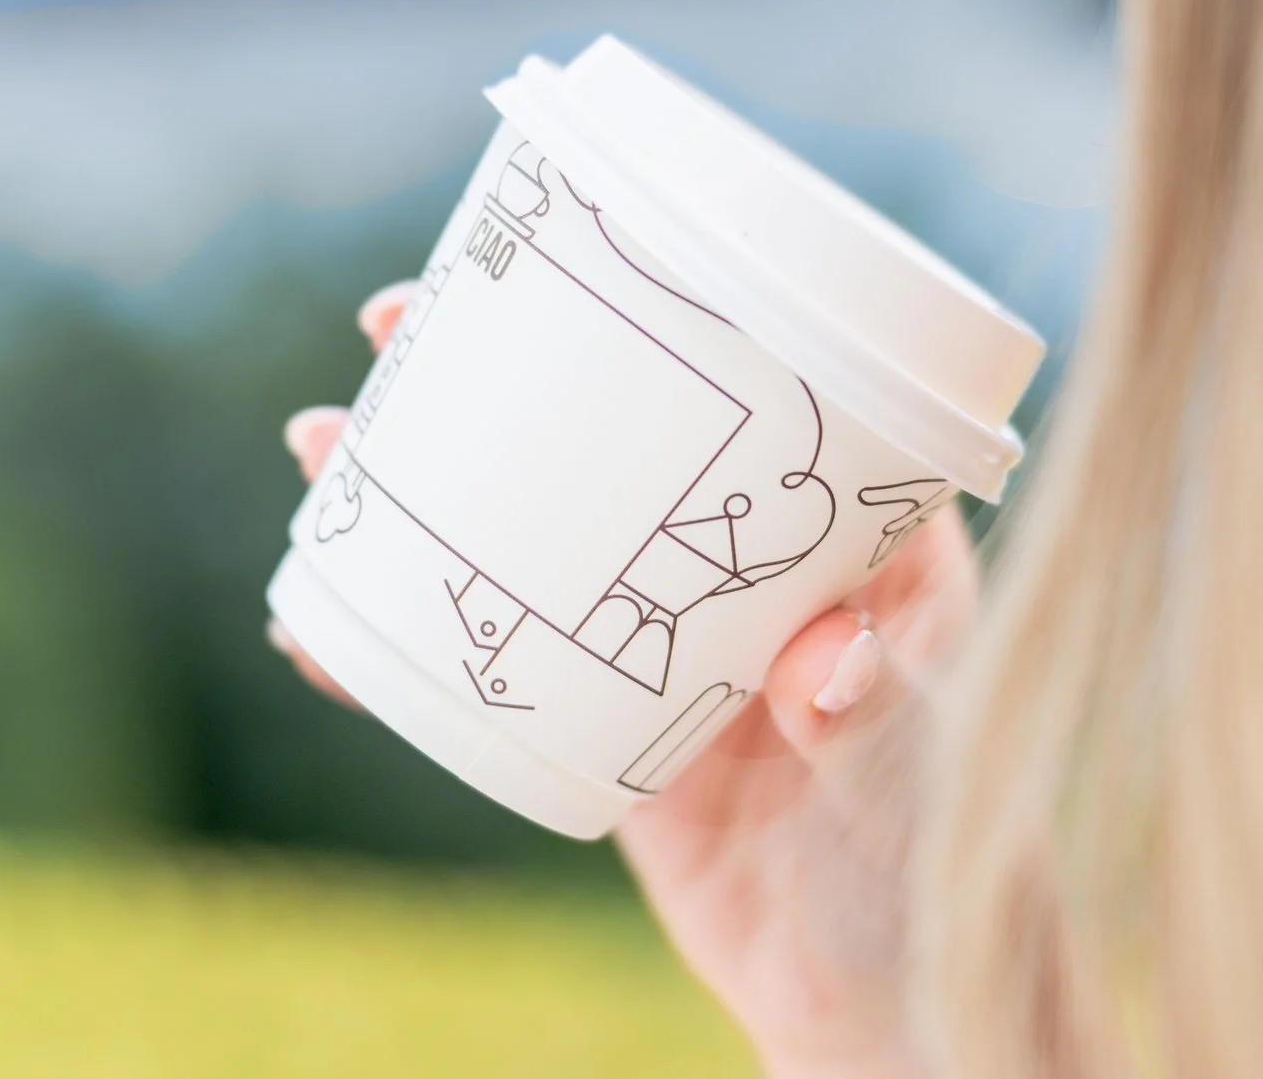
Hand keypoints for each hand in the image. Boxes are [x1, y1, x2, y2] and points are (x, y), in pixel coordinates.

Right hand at [275, 283, 973, 1078]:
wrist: (884, 995)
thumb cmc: (945, 858)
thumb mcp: (926, 767)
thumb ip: (884, 711)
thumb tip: (814, 666)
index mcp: (844, 525)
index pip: (748, 376)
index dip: (649, 307)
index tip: (549, 267)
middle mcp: (745, 563)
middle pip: (613, 433)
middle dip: (493, 375)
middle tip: (390, 333)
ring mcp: (665, 639)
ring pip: (533, 532)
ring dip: (425, 485)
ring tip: (322, 449)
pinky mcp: (607, 724)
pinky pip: (495, 662)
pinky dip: (405, 647)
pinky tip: (318, 632)